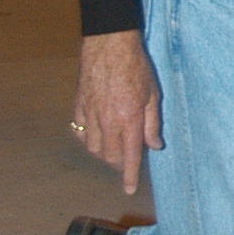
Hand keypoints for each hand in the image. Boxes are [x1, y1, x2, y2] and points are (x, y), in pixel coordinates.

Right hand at [72, 29, 162, 194]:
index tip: (129, 189)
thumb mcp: (153, 94)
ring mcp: (91, 115)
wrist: (109, 44)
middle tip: (127, 156)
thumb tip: (154, 146)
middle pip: (109, 157)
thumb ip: (153, 123)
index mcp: (129, 120)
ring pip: (93, 148)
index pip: (129, 157)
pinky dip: (88, 139)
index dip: (129, 176)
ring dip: (104, 153)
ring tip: (114, 144)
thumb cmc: (135, 66)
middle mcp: (108, 122)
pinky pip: (80, 132)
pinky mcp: (79, 106)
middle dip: (118, 163)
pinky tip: (97, 134)